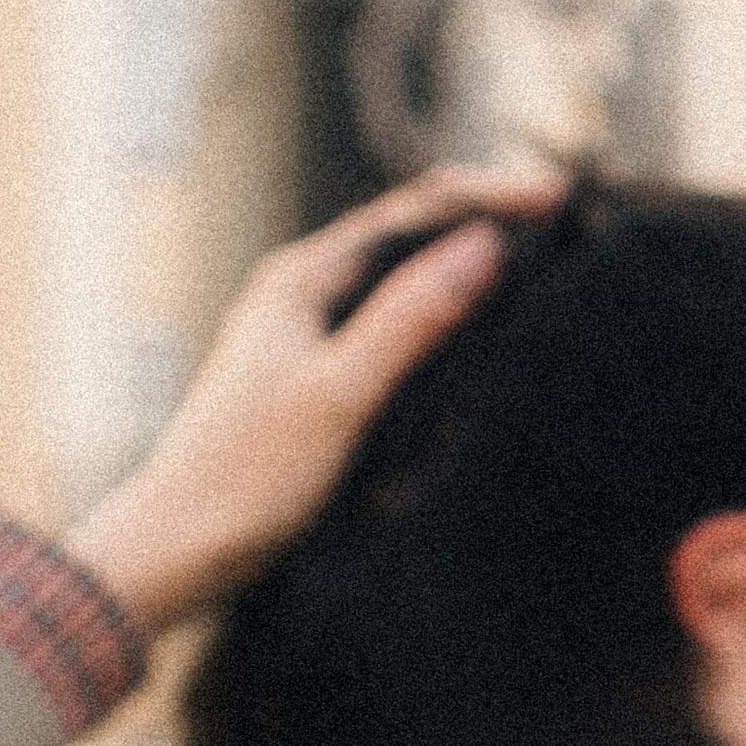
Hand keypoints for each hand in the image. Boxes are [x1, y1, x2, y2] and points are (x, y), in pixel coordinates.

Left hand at [70, 165, 560, 636]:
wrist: (176, 549)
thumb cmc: (243, 476)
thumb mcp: (340, 394)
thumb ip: (409, 320)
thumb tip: (483, 245)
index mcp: (302, 277)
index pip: (414, 210)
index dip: (490, 196)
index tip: (564, 199)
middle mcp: (302, 293)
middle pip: (410, 236)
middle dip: (485, 223)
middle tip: (569, 229)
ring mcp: (307, 336)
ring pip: (402, 283)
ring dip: (465, 273)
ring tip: (540, 275)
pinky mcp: (315, 381)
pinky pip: (392, 331)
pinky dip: (441, 324)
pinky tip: (477, 347)